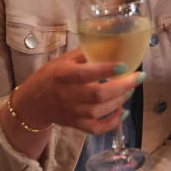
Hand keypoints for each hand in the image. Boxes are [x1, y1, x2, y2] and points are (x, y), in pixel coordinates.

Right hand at [14, 48, 141, 134]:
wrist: (32, 104)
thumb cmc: (50, 76)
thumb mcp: (64, 60)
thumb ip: (85, 53)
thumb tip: (111, 43)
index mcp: (63, 75)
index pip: (85, 74)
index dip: (105, 70)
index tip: (124, 65)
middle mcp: (67, 95)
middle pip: (98, 95)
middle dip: (123, 86)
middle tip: (139, 77)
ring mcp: (71, 112)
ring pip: (99, 111)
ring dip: (119, 101)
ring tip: (130, 90)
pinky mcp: (74, 124)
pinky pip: (95, 128)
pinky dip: (112, 123)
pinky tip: (123, 113)